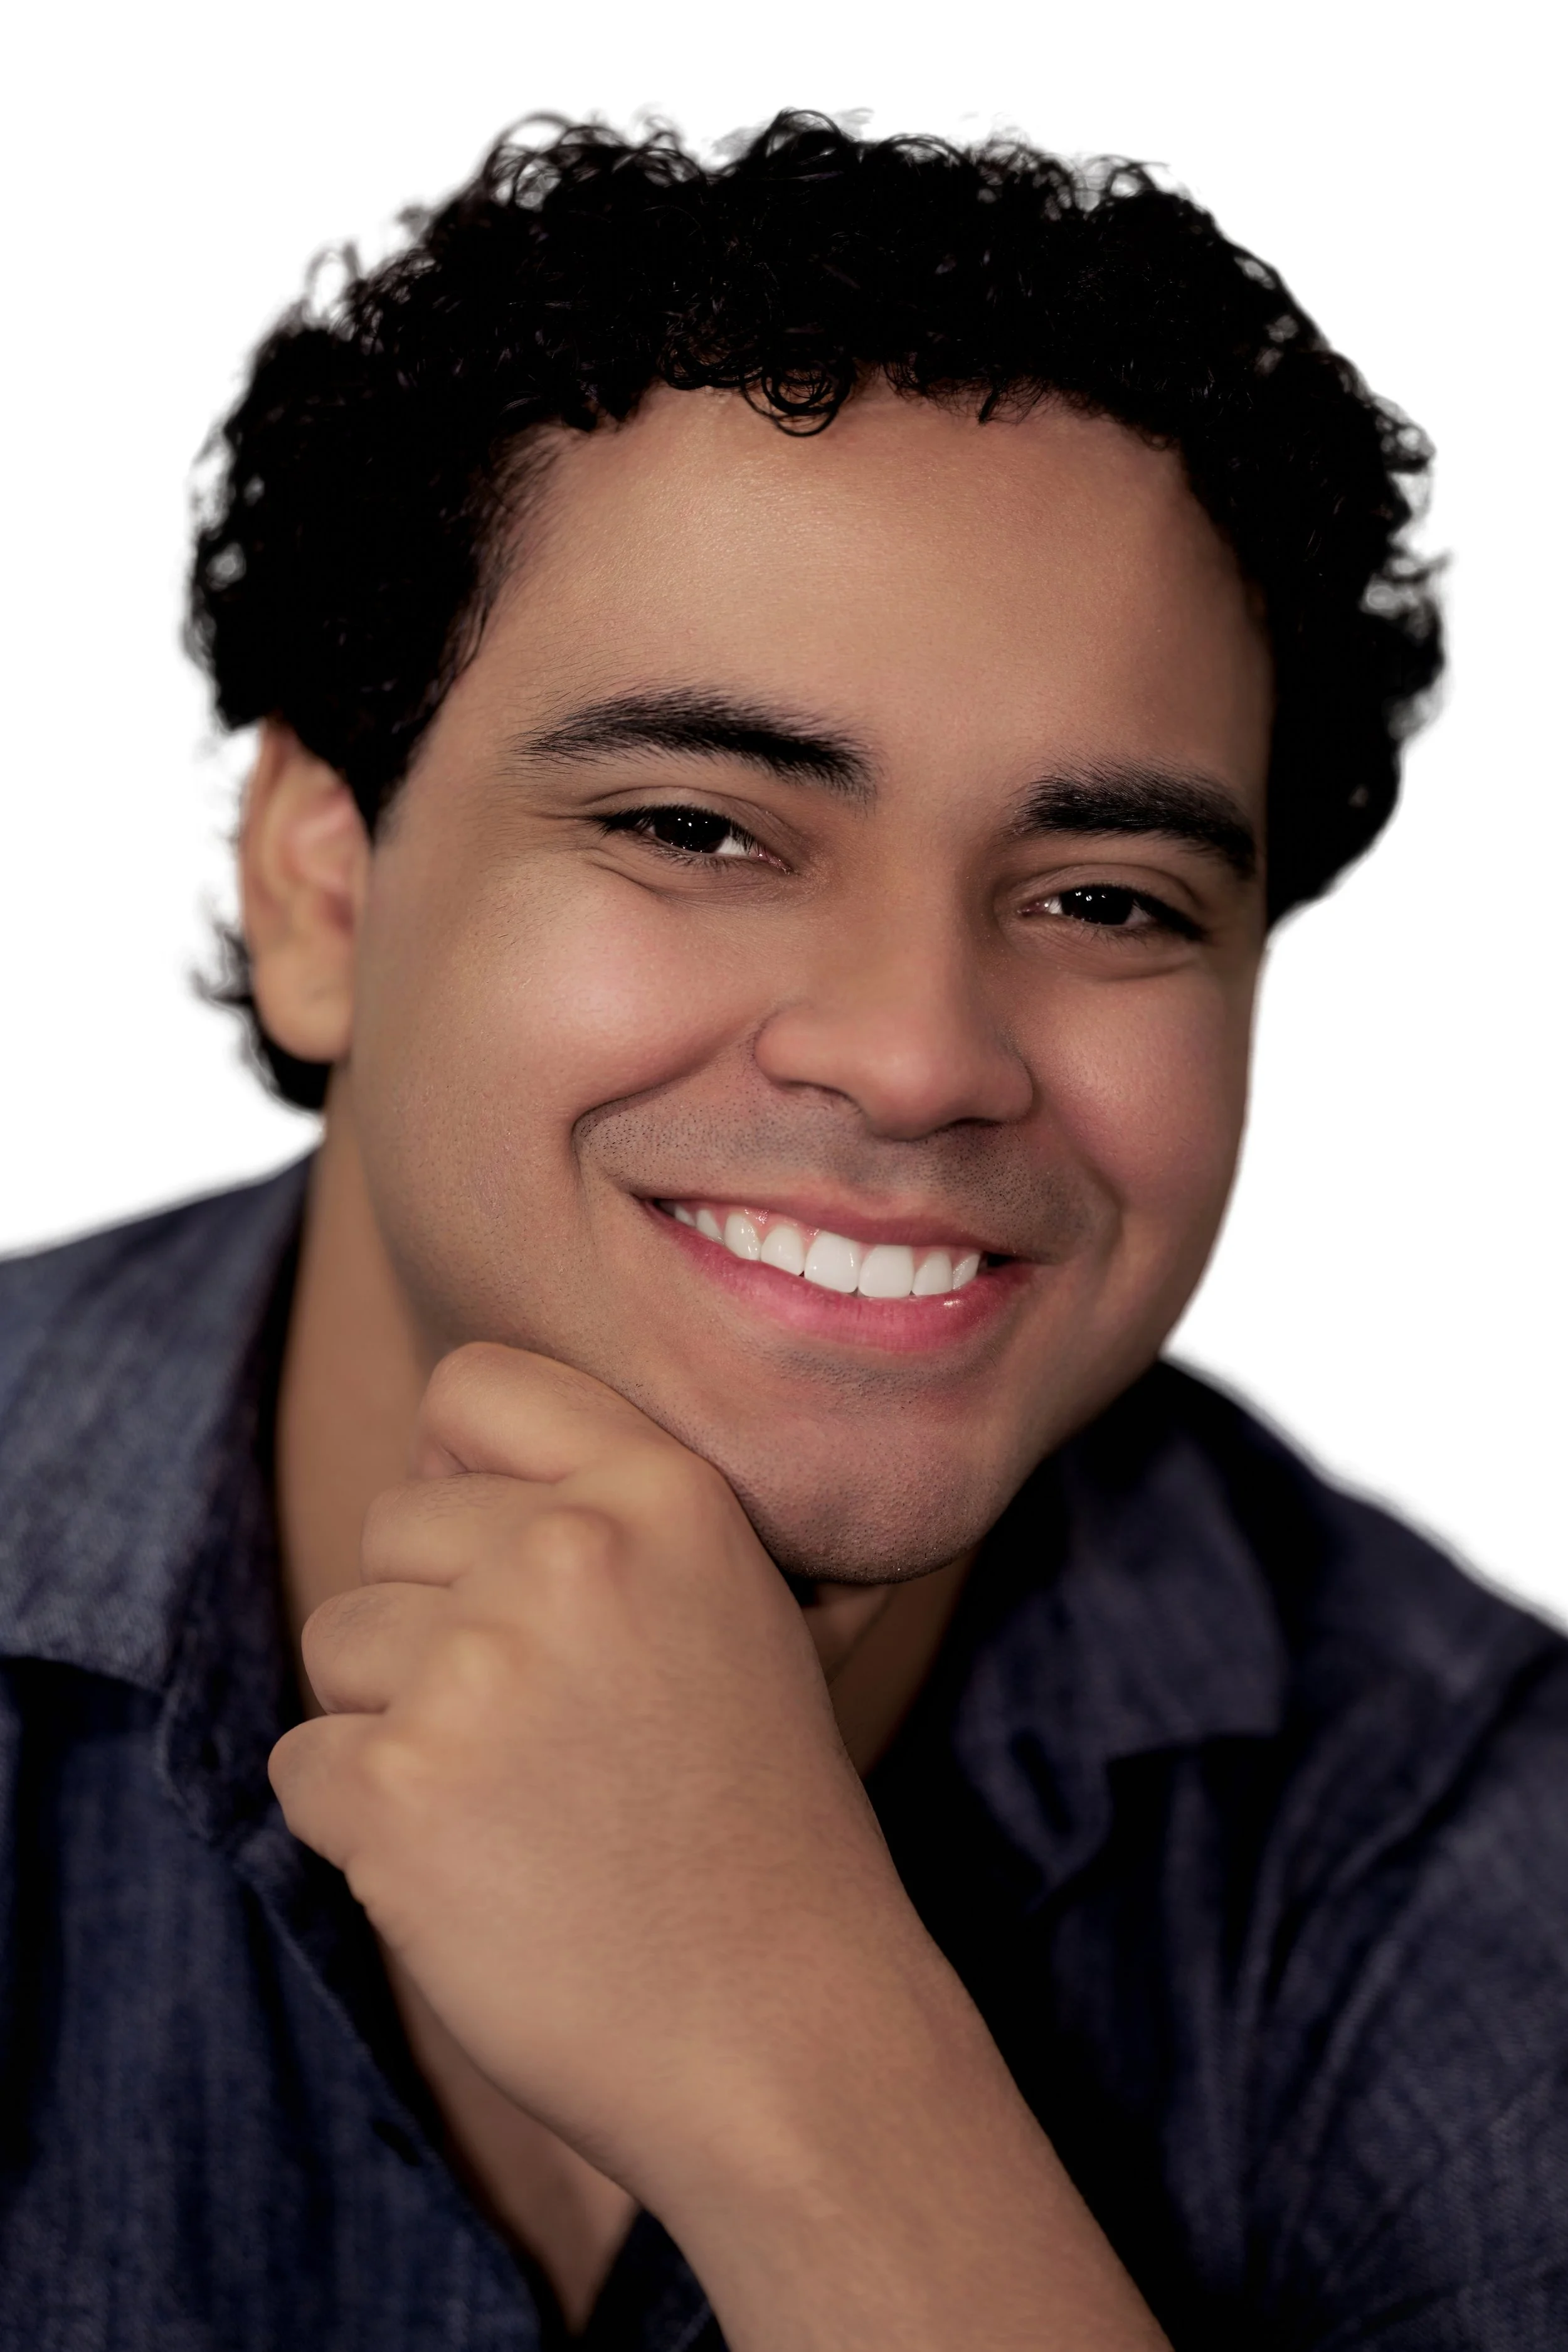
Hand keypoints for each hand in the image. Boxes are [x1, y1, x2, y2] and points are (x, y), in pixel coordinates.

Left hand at [268, 1343, 928, 2210]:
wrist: (784, 2031)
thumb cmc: (759, 1825)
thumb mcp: (740, 1610)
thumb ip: (613, 1512)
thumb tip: (436, 1450)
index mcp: (666, 1490)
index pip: (474, 1385)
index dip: (458, 1467)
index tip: (491, 1553)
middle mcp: (570, 1552)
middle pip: (389, 1527)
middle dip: (430, 1623)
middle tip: (538, 1734)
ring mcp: (479, 1669)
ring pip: (335, 1642)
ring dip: (394, 1724)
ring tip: (517, 1806)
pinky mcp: (400, 1792)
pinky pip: (302, 1764)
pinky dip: (361, 1826)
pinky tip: (473, 1872)